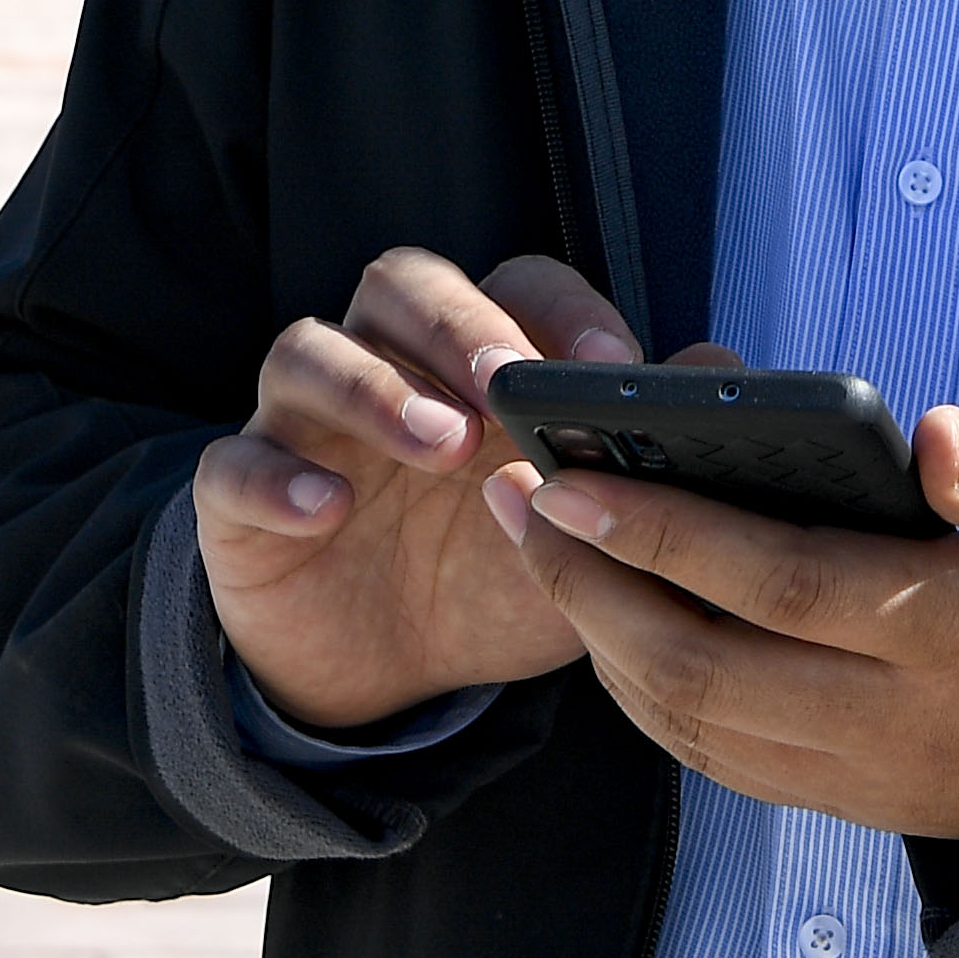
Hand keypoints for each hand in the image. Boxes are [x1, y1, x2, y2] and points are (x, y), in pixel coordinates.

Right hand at [192, 247, 656, 734]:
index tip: (609, 361)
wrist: (388, 674)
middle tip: (511, 387)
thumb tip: (724, 365)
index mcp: (476, 357)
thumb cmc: (493, 573)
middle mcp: (388, 364)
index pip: (516, 283)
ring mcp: (305, 423)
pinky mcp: (239, 495)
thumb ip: (645, 454)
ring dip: (375, 388)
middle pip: (404, 285)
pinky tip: (325, 509)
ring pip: (310, 349)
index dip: (560, 309)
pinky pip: (234, 466)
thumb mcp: (582, 530)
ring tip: (440, 448)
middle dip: (461, 326)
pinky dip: (276, 477)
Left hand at [483, 410, 958, 842]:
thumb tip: (928, 439)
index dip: (659, 530)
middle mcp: (899, 722)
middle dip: (588, 581)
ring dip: (598, 640)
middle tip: (512, 497)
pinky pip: (720, 763)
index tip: (567, 475)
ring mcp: (872, 778)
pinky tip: (609, 624)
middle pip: (700, 665)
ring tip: (537, 545)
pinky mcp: (858, 806)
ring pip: (693, 727)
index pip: (775, 581)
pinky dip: (644, 697)